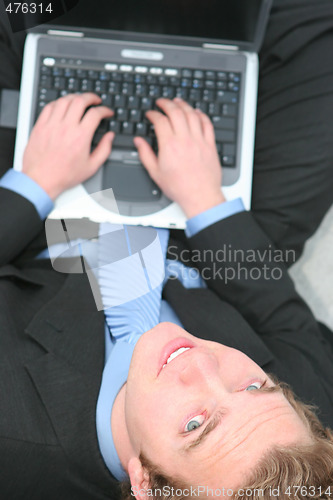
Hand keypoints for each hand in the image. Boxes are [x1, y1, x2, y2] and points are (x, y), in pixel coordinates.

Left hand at [22, 93, 113, 199]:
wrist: (41, 180)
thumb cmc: (64, 175)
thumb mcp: (91, 167)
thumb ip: (104, 150)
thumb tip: (110, 137)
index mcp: (81, 137)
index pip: (95, 114)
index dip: (105, 110)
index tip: (107, 112)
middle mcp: (66, 127)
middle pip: (80, 101)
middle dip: (91, 97)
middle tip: (95, 100)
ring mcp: (52, 125)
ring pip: (64, 100)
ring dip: (75, 97)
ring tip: (80, 100)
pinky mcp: (40, 126)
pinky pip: (49, 106)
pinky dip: (58, 102)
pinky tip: (62, 105)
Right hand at [133, 98, 225, 217]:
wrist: (200, 196)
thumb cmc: (179, 187)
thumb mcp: (155, 173)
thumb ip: (145, 154)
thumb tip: (139, 142)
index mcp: (169, 145)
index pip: (160, 120)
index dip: (153, 114)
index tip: (150, 114)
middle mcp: (185, 139)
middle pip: (176, 112)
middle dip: (167, 103)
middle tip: (161, 102)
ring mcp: (199, 141)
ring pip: (192, 114)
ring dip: (183, 105)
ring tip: (177, 102)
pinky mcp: (210, 145)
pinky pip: (207, 124)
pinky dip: (201, 115)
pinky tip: (196, 112)